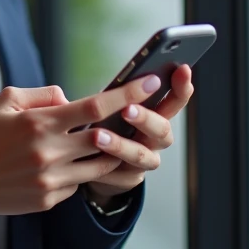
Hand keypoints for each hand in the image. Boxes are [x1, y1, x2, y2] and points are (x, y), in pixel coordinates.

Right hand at [0, 75, 164, 220]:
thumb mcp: (6, 101)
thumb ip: (43, 94)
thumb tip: (72, 98)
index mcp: (40, 123)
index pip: (95, 106)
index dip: (127, 94)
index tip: (150, 82)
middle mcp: (50, 152)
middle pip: (106, 137)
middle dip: (128, 125)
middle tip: (143, 114)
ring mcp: (51, 179)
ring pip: (99, 165)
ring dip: (109, 152)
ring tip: (110, 141)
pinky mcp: (50, 199)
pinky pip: (78, 183)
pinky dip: (81, 171)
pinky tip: (69, 164)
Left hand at [83, 63, 194, 203]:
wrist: (94, 164)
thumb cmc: (103, 125)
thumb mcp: (104, 107)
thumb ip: (102, 97)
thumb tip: (66, 91)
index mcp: (155, 115)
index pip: (175, 100)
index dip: (182, 87)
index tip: (182, 68)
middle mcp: (155, 139)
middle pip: (162, 130)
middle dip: (146, 118)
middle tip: (127, 109)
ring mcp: (144, 161)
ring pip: (141, 156)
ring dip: (121, 145)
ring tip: (98, 136)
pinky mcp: (130, 180)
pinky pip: (121, 176)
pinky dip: (106, 169)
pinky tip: (89, 162)